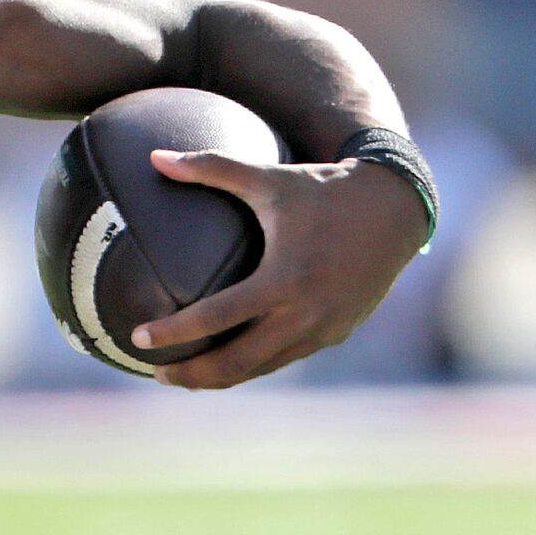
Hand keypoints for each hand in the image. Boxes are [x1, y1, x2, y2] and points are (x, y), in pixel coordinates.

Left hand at [130, 148, 427, 389]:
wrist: (397, 208)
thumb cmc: (325, 188)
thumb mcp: (269, 177)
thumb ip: (211, 167)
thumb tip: (155, 156)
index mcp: (283, 279)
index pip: (215, 318)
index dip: (173, 333)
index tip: (138, 338)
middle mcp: (304, 313)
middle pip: (235, 363)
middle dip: (192, 374)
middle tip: (156, 371)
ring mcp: (322, 330)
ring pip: (261, 368)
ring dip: (220, 377)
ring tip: (183, 373)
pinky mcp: (335, 334)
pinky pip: (284, 358)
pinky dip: (252, 365)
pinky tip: (227, 359)